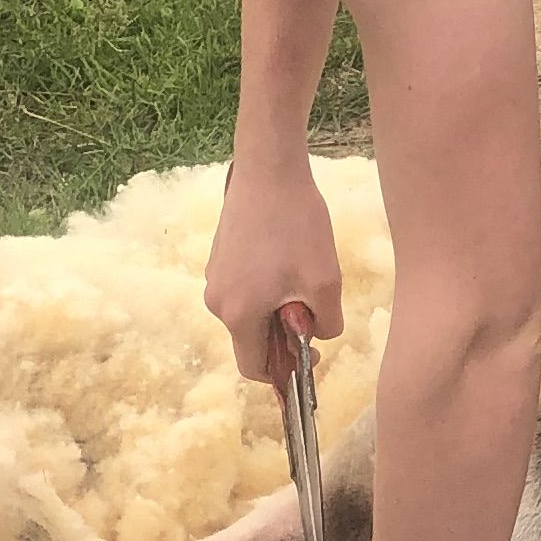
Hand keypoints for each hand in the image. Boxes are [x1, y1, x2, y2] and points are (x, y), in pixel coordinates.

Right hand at [206, 156, 343, 381]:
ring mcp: (214, 275)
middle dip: (284, 333)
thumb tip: (319, 335)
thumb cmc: (297, 225)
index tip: (312, 353)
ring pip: (250, 310)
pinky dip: (266, 286)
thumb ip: (326, 323)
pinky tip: (288, 257)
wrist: (269, 169)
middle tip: (315, 308)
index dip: (284, 372)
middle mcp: (217, 300)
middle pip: (252, 337)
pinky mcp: (220, 255)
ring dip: (277, 307)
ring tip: (304, 275)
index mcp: (238, 314)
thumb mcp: (325, 282)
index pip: (254, 367)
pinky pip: (244, 287)